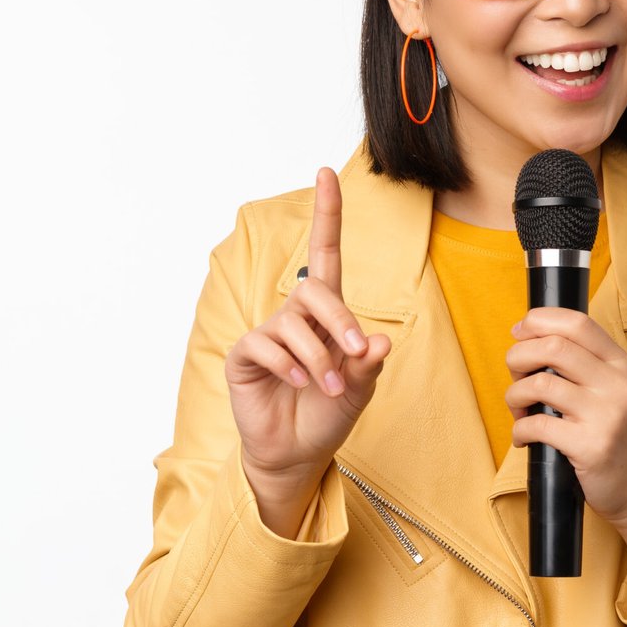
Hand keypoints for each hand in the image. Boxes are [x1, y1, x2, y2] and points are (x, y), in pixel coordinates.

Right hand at [225, 167, 391, 533]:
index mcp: (327, 314)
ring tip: (328, 387)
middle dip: (340, 321)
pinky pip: (268, 345)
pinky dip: (290, 366)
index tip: (326, 174)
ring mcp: (269, 332)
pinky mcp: (246, 353)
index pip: (325, 253)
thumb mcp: (360, 387)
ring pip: (294, 322)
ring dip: (319, 357)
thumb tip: (379, 340)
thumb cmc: (329, 413)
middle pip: (315, 289)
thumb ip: (367, 363)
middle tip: (354, 357)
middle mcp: (297, 315)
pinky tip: (299, 383)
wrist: (298, 452)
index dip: (327, 214)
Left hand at [504, 308, 626, 532]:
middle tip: (516, 376)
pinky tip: (524, 437)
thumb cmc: (612, 433)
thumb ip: (581, 362)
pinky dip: (519, 429)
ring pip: (539, 384)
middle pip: (553, 347)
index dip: (540, 321)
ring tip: (519, 410)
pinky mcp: (590, 446)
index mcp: (620, 364)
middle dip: (519, 357)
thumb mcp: (610, 389)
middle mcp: (617, 384)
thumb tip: (526, 337)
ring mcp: (605, 415)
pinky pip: (537, 425)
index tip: (519, 332)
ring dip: (515, 395)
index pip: (578, 323)